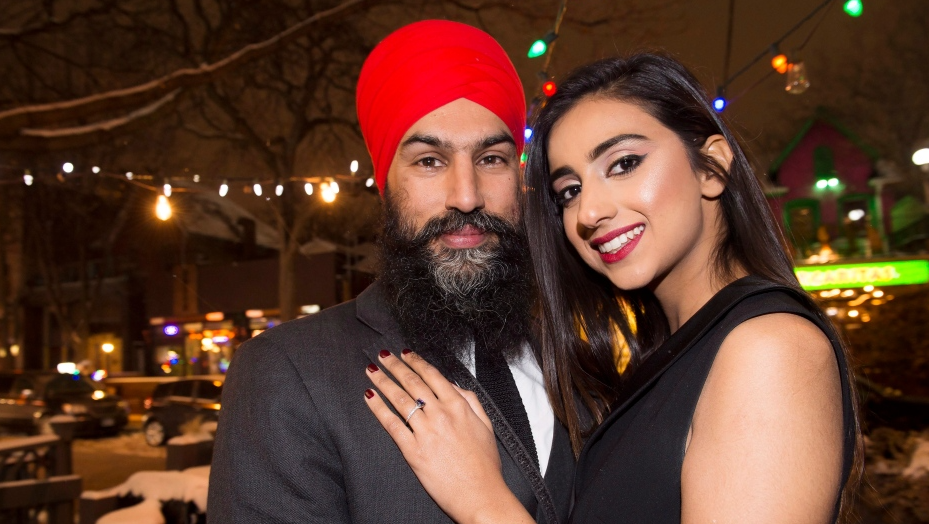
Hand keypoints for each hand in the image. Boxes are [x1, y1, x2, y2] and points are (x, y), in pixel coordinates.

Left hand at [364, 349, 533, 523]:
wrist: (481, 495)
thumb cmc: (485, 465)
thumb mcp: (486, 425)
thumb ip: (470, 400)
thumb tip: (453, 385)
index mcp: (459, 406)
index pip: (432, 375)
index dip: (415, 361)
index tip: (405, 353)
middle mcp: (440, 415)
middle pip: (412, 382)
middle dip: (395, 366)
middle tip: (382, 355)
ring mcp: (426, 432)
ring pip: (399, 399)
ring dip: (383, 381)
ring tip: (372, 371)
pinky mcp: (413, 451)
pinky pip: (392, 424)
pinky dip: (379, 409)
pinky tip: (370, 398)